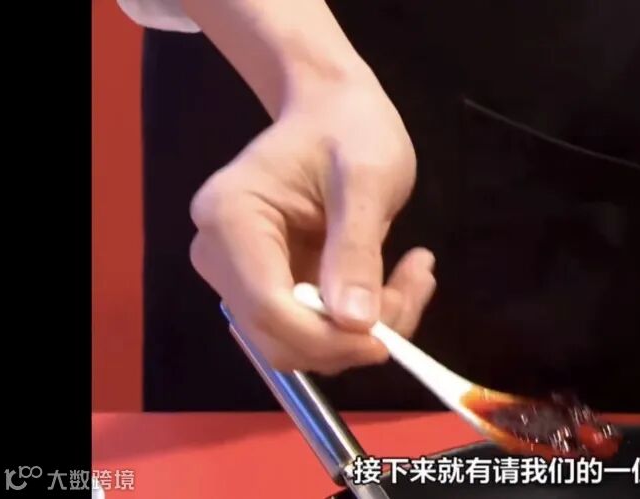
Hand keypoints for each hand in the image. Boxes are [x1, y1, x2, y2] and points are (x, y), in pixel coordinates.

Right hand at [189, 82, 436, 373]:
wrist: (336, 110)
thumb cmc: (349, 127)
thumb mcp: (366, 178)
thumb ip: (356, 248)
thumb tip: (355, 324)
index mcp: (230, 219)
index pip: (266, 307)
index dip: (325, 338)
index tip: (387, 339)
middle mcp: (223, 256)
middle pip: (279, 337)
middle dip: (351, 337)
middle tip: (416, 288)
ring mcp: (246, 277)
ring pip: (303, 343)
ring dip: (367, 330)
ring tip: (416, 274)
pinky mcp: (277, 289)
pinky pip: (319, 330)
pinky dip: (365, 321)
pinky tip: (403, 279)